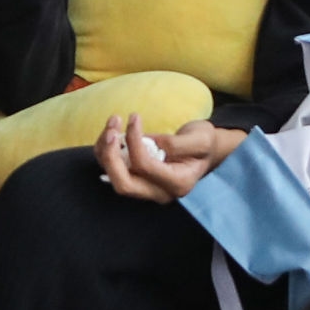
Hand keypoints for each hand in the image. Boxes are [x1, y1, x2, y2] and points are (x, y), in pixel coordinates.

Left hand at [96, 114, 246, 201]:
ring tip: (113, 121)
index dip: (134, 140)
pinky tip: (113, 130)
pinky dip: (106, 149)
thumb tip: (149, 143)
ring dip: (105, 149)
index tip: (135, 117)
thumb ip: (176, 143)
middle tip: (112, 128)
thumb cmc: (204, 144)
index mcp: (177, 184)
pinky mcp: (136, 179)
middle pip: (123, 184)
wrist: (204, 152)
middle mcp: (159, 192)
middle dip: (111, 155)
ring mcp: (146, 189)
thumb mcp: (201, 138)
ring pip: (113, 177)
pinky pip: (112, 169)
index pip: (145, 166)